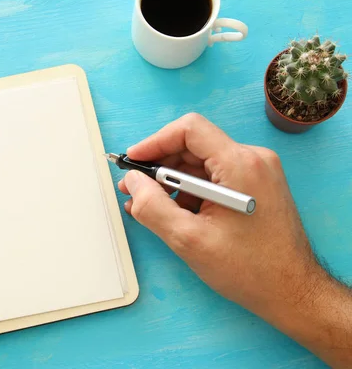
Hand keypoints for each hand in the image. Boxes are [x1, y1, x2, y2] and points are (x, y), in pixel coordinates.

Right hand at [119, 113, 351, 367]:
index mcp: (239, 164)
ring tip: (149, 205)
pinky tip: (173, 211)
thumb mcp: (188, 239)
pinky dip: (190, 190)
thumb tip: (132, 181)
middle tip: (134, 187)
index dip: (154, 142)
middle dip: (159, 164)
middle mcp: (252, 159)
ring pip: (202, 162)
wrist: (292, 292)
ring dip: (172, 180)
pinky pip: (214, 176)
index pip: (189, 130)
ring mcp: (257, 172)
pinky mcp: (255, 186)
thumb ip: (152, 206)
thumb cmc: (248, 269)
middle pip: (193, 145)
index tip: (132, 162)